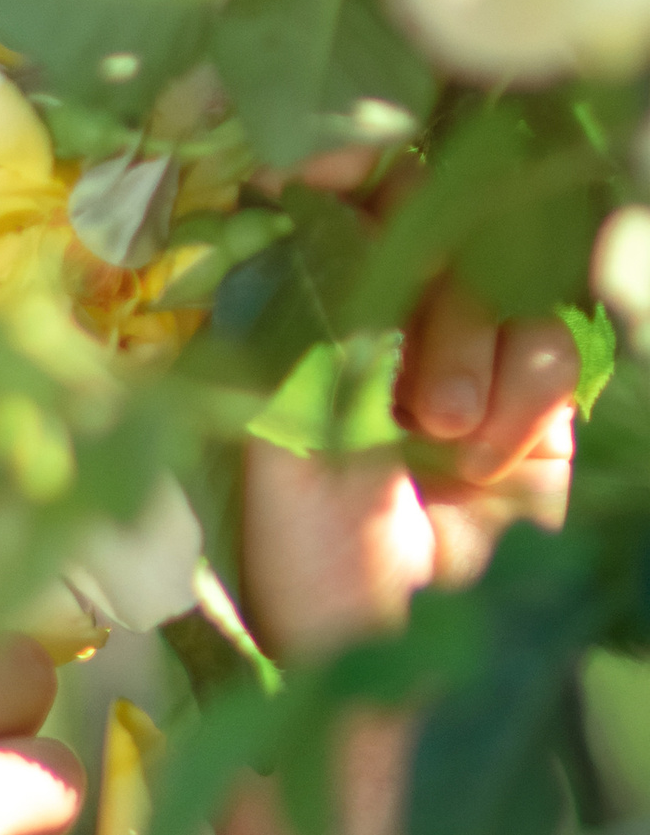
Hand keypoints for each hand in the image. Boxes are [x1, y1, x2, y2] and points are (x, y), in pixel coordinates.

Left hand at [243, 161, 581, 660]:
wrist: (402, 677)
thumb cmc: (311, 569)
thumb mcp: (284, 437)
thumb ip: (308, 323)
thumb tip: (312, 196)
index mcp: (295, 332)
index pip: (323, 213)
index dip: (337, 170)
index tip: (336, 158)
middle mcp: (378, 337)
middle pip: (423, 224)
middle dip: (420, 272)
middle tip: (403, 364)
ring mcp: (461, 367)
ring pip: (493, 276)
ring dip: (469, 343)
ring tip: (440, 435)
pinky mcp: (534, 408)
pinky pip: (550, 338)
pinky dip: (523, 384)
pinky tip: (486, 454)